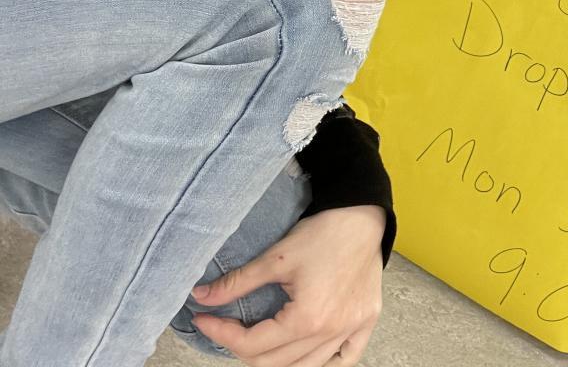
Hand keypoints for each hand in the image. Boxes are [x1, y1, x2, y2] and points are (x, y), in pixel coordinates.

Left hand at [191, 205, 385, 365]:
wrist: (363, 217)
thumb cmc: (324, 233)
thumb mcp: (275, 257)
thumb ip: (237, 282)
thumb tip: (200, 296)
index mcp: (306, 318)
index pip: (251, 345)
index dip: (221, 334)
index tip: (204, 319)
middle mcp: (329, 332)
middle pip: (274, 363)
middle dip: (243, 347)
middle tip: (230, 326)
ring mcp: (351, 330)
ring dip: (277, 359)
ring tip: (262, 339)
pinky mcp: (365, 323)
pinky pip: (345, 359)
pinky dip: (325, 363)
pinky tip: (307, 353)